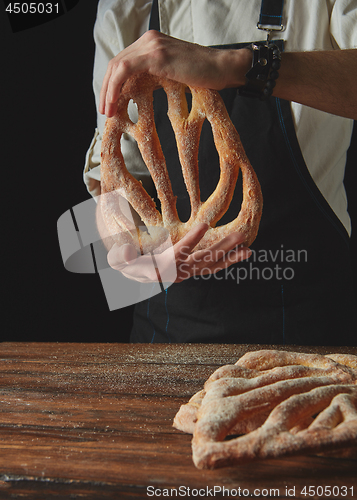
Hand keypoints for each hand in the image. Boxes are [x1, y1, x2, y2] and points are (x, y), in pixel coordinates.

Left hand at [99, 30, 250, 116]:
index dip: (112, 84)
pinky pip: (125, 70)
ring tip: (107, 112)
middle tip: (105, 111)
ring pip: (116, 66)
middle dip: (106, 89)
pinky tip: (114, 102)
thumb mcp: (173, 75)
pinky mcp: (155, 54)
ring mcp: (151, 45)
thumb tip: (137, 93)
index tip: (110, 104)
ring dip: (108, 91)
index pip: (123, 63)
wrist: (223, 68)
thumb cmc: (205, 76)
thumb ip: (155, 77)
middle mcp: (148, 40)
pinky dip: (115, 87)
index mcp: (151, 43)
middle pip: (116, 63)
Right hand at [107, 223, 250, 282]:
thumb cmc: (128, 263)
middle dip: (221, 248)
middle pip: (202, 259)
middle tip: (239, 235)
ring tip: (248, 249)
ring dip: (230, 257)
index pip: (179, 252)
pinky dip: (228, 262)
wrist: (135, 276)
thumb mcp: (120, 259)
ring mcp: (187, 272)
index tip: (204, 225)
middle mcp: (178, 272)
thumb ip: (122, 256)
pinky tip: (243, 253)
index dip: (192, 240)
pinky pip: (213, 268)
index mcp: (162, 266)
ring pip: (211, 265)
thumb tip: (128, 253)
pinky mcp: (193, 271)